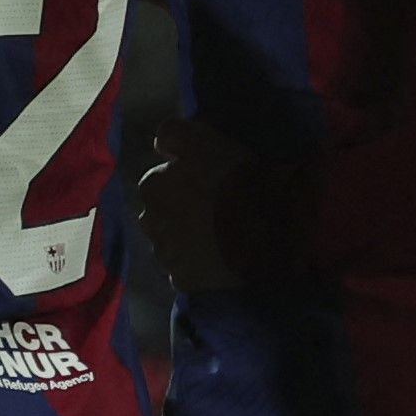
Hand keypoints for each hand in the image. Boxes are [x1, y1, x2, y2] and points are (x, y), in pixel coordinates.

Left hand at [133, 115, 249, 292]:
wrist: (264, 237)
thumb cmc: (237, 182)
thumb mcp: (208, 140)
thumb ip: (175, 135)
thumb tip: (160, 144)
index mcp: (153, 185)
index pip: (159, 177)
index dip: (184, 179)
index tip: (209, 182)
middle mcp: (150, 219)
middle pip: (162, 211)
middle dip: (181, 210)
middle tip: (217, 209)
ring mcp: (165, 253)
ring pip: (172, 241)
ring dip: (188, 237)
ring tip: (221, 235)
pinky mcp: (183, 280)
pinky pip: (187, 269)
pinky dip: (199, 264)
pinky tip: (222, 257)